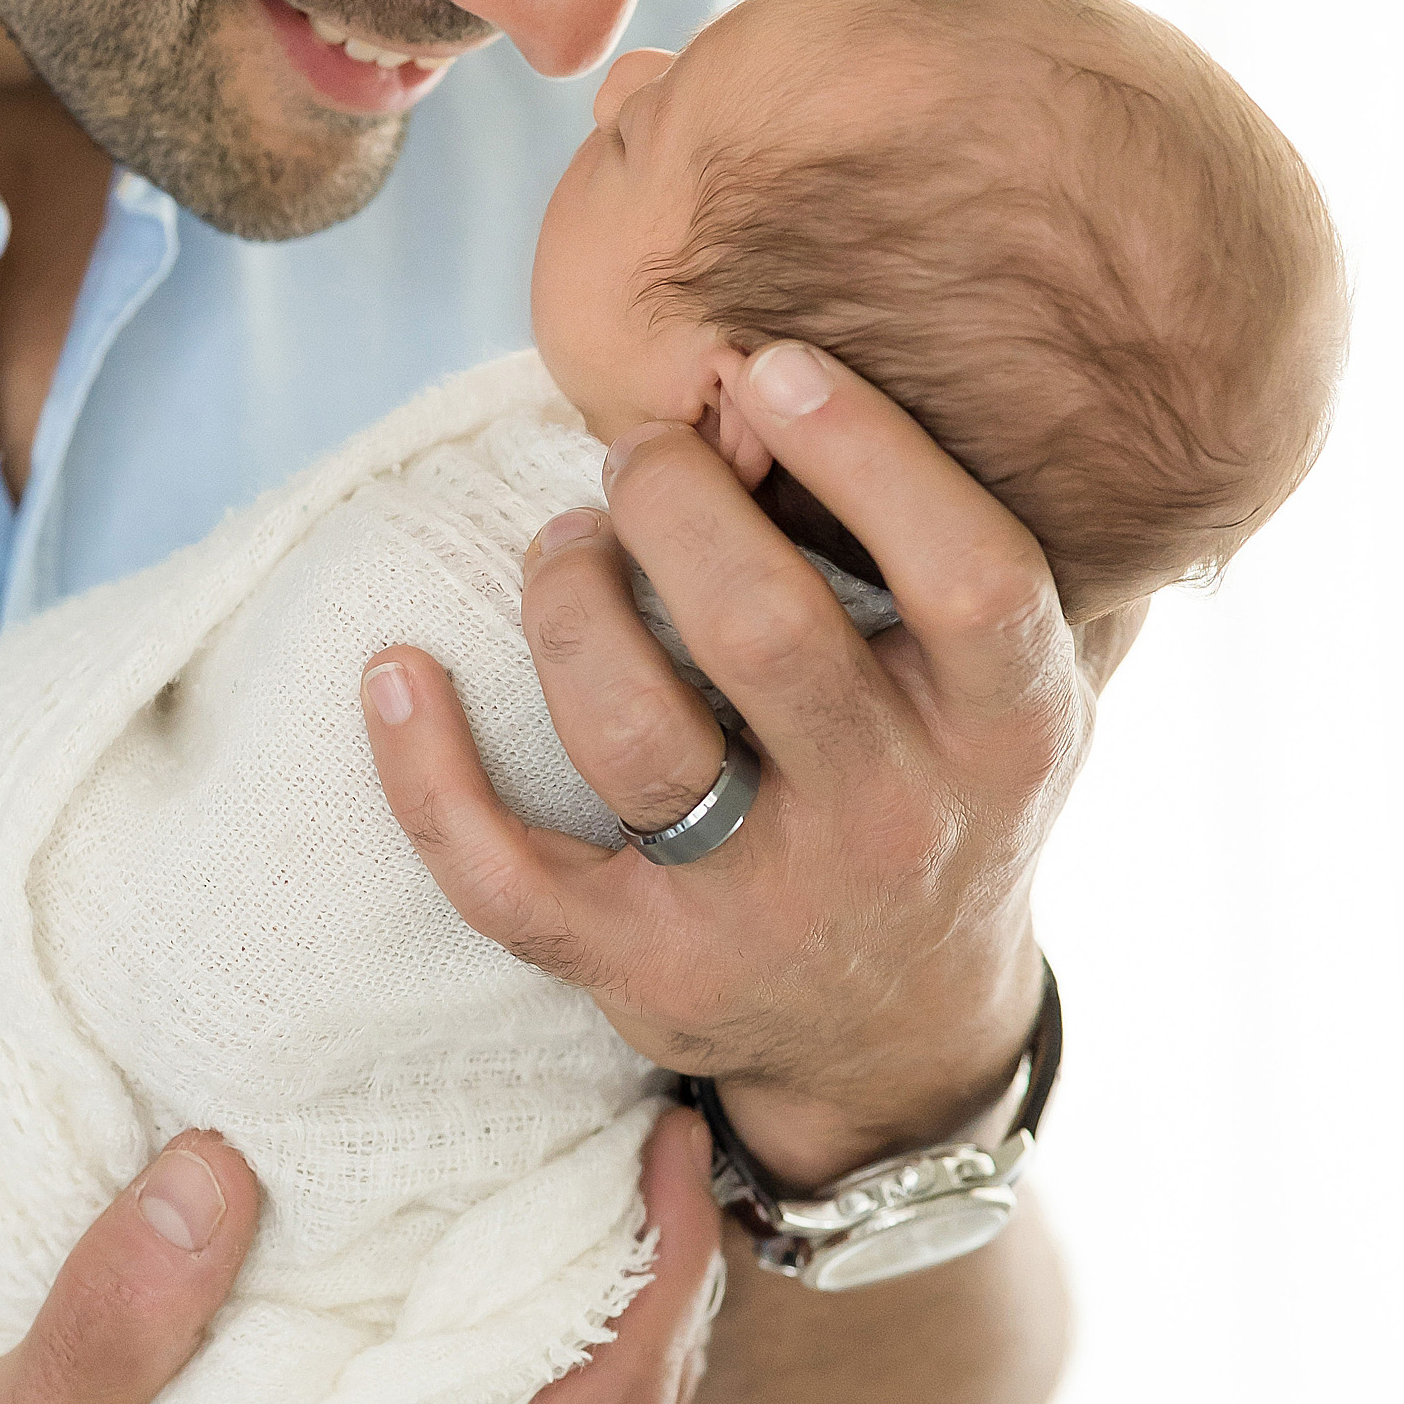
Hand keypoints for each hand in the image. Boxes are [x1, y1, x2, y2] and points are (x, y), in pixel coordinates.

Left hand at [362, 338, 1143, 1191]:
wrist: (900, 1036)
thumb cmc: (941, 784)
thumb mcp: (989, 679)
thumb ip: (923, 535)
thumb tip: (763, 382)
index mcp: (1010, 731)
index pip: (971, 578)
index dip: (868, 455)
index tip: (770, 367)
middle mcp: (899, 822)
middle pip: (765, 631)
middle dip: (674, 502)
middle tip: (638, 454)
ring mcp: (767, 907)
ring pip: (632, 734)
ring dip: (568, 601)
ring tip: (563, 546)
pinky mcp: (646, 972)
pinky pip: (505, 877)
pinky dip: (428, 776)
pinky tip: (393, 674)